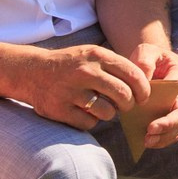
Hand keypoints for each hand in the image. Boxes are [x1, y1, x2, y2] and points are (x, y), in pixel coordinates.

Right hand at [17, 42, 150, 132]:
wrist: (32, 72)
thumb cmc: (72, 65)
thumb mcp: (93, 55)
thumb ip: (116, 66)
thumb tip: (144, 86)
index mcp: (97, 56)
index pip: (133, 75)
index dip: (144, 90)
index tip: (144, 97)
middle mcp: (85, 72)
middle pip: (123, 96)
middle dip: (129, 105)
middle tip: (126, 106)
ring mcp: (71, 91)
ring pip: (107, 113)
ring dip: (109, 114)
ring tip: (102, 107)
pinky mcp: (59, 109)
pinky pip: (88, 123)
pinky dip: (90, 122)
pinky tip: (84, 113)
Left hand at [130, 46, 177, 152]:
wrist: (153, 64)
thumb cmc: (149, 58)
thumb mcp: (146, 52)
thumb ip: (145, 61)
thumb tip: (143, 79)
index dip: (166, 103)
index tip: (147, 113)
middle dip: (169, 124)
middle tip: (150, 132)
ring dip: (166, 135)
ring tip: (147, 141)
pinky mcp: (177, 116)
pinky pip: (176, 132)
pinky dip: (165, 139)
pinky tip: (151, 143)